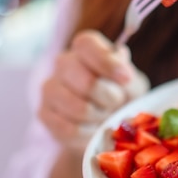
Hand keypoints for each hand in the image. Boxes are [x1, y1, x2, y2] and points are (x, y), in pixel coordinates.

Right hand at [39, 29, 149, 150]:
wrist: (108, 122)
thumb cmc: (122, 96)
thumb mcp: (133, 84)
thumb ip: (127, 74)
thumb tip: (120, 58)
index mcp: (85, 49)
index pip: (87, 44)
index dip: (107, 62)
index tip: (126, 78)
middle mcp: (63, 63)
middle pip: (86, 82)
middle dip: (110, 98)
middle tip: (117, 103)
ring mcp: (50, 88)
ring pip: (79, 108)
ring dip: (100, 117)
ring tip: (106, 115)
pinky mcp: (44, 114)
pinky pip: (71, 129)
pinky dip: (89, 133)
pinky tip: (94, 127)